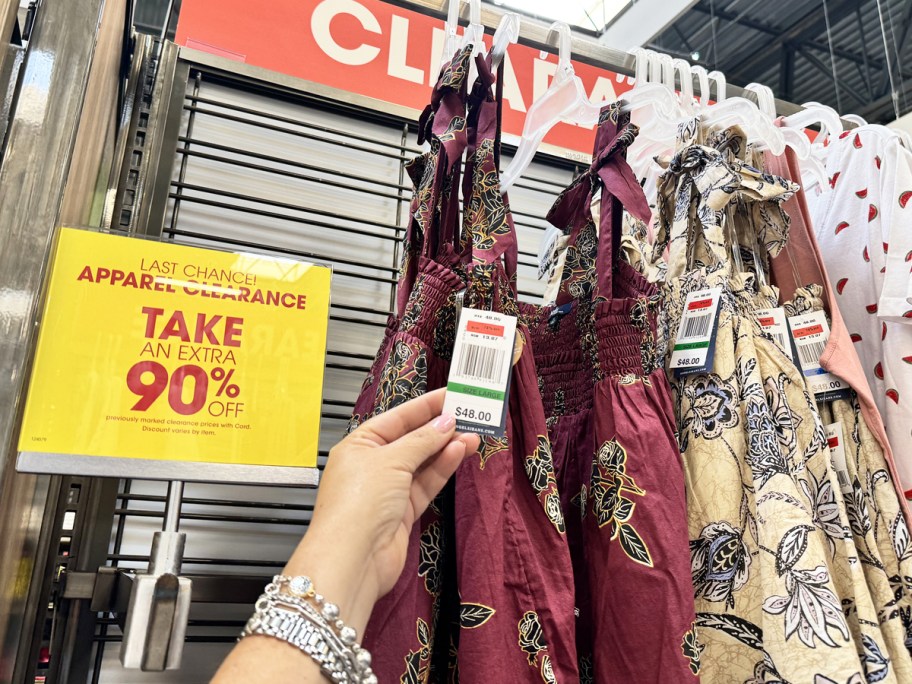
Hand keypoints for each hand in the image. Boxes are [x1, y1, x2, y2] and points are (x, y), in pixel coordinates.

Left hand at [304, 389, 478, 604]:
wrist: (353, 559)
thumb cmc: (356, 505)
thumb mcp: (391, 460)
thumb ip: (421, 441)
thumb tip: (444, 423)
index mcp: (359, 445)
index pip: (397, 418)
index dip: (425, 406)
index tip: (451, 396)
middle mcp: (372, 465)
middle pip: (412, 440)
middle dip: (439, 428)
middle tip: (468, 415)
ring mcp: (388, 490)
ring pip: (423, 462)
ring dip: (446, 448)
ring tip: (472, 435)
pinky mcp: (403, 512)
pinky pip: (426, 483)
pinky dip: (442, 468)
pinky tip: (458, 453)